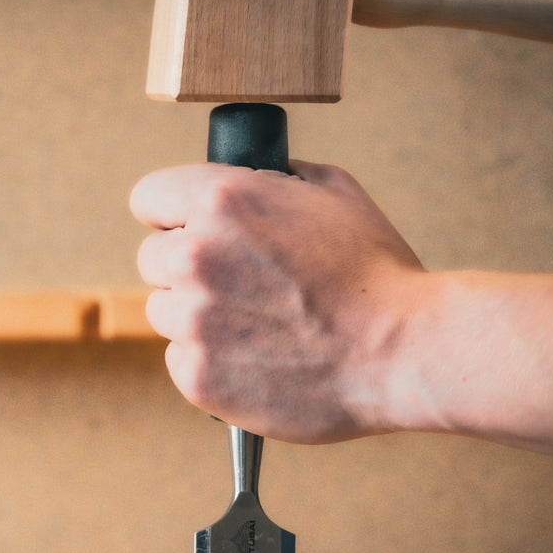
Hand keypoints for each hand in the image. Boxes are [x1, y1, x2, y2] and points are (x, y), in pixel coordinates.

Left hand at [130, 160, 424, 442]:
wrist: (404, 351)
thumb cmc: (377, 272)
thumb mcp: (335, 192)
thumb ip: (279, 178)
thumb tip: (257, 176)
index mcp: (220, 200)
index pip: (148, 198)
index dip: (172, 214)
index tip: (186, 228)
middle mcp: (195, 256)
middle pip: (152, 259)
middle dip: (188, 268)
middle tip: (240, 284)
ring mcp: (192, 320)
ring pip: (164, 312)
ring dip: (197, 317)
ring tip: (257, 324)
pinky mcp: (197, 376)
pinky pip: (181, 361)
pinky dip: (210, 363)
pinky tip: (258, 358)